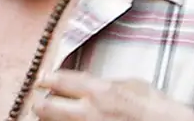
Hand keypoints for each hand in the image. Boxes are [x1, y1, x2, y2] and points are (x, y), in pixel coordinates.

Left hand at [31, 70, 193, 120]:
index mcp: (99, 91)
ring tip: (52, 114)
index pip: (61, 81)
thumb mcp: (131, 84)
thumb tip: (90, 83)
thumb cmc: (154, 107)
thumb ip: (106, 82)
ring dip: (49, 118)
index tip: (42, 78)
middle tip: (40, 100)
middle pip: (46, 107)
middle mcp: (89, 112)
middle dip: (39, 102)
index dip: (47, 78)